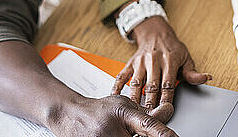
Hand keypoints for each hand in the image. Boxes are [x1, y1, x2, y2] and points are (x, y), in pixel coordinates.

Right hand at [0, 41, 177, 136]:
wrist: (68, 113)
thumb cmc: (99, 109)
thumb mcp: (124, 105)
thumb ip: (147, 113)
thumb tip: (170, 110)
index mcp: (123, 113)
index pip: (148, 126)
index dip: (163, 135)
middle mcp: (111, 130)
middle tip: (127, 131)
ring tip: (117, 132)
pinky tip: (112, 134)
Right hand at [112, 16, 210, 108]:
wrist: (155, 32)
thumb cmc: (172, 48)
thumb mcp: (186, 58)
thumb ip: (193, 72)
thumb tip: (206, 78)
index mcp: (170, 60)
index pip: (168, 84)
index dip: (166, 99)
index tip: (166, 111)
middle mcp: (154, 60)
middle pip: (151, 86)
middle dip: (150, 103)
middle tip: (149, 118)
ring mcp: (141, 62)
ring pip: (136, 83)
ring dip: (134, 98)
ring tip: (134, 112)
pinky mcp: (130, 63)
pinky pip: (122, 76)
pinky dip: (117, 87)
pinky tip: (115, 97)